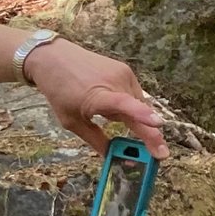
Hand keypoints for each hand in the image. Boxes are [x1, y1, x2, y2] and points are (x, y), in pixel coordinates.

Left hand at [24, 38, 167, 156]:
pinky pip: (134, 94)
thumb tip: (112, 157)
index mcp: (97, 96)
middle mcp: (115, 82)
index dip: (141, 115)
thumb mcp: (71, 122)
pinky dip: (127, 102)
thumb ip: (95, 140)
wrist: (54, 58)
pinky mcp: (125, 69)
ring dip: (130, 114)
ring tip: (104, 111)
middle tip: (160, 153)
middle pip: (139, 113)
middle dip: (145, 131)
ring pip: (138, 104)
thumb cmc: (60, 91)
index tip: (158, 125)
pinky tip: (108, 100)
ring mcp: (122, 73)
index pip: (124, 105)